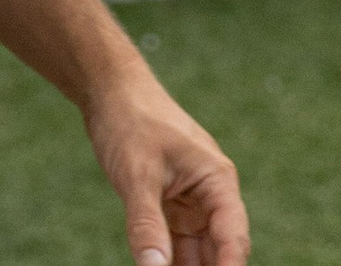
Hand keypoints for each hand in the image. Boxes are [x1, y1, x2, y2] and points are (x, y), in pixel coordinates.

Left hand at [84, 73, 248, 264]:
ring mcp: (190, 203)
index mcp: (218, 182)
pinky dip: (168, 261)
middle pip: (218, 250)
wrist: (107, 91)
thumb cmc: (129, 121)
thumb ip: (146, 223)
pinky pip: (175, 243)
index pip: (232, 237)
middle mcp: (211, 196)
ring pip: (197, 252)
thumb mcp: (136, 175)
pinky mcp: (169, 205)